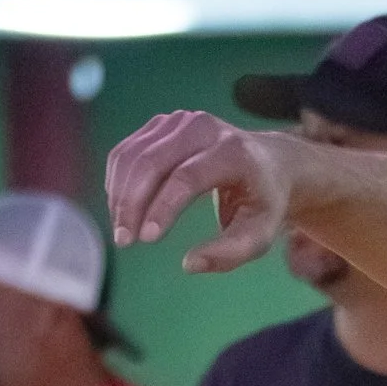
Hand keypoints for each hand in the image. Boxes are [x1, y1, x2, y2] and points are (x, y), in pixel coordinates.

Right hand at [104, 111, 297, 272]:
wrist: (267, 161)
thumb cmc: (262, 202)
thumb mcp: (260, 233)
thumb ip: (230, 253)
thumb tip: (189, 264)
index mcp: (232, 151)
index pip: (187, 177)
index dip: (163, 207)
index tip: (146, 239)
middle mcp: (202, 128)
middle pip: (152, 162)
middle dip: (132, 203)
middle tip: (124, 241)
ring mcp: (178, 121)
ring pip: (133, 155)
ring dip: (119, 194)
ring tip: (122, 231)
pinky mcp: (161, 124)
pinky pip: (128, 151)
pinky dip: (118, 181)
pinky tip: (121, 208)